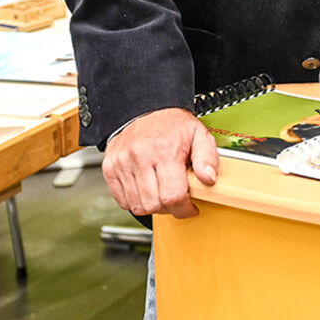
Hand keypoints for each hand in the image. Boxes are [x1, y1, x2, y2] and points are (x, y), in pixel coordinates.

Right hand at [101, 107, 218, 217]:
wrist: (146, 110)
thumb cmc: (173, 125)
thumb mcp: (199, 134)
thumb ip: (207, 157)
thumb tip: (209, 179)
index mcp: (165, 150)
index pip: (172, 196)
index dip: (184, 209)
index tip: (190, 208)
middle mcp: (140, 157)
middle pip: (154, 204)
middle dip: (169, 208)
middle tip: (177, 198)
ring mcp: (122, 163)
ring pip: (137, 205)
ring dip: (152, 206)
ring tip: (162, 192)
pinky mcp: (110, 168)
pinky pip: (122, 200)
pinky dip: (136, 201)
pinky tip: (147, 189)